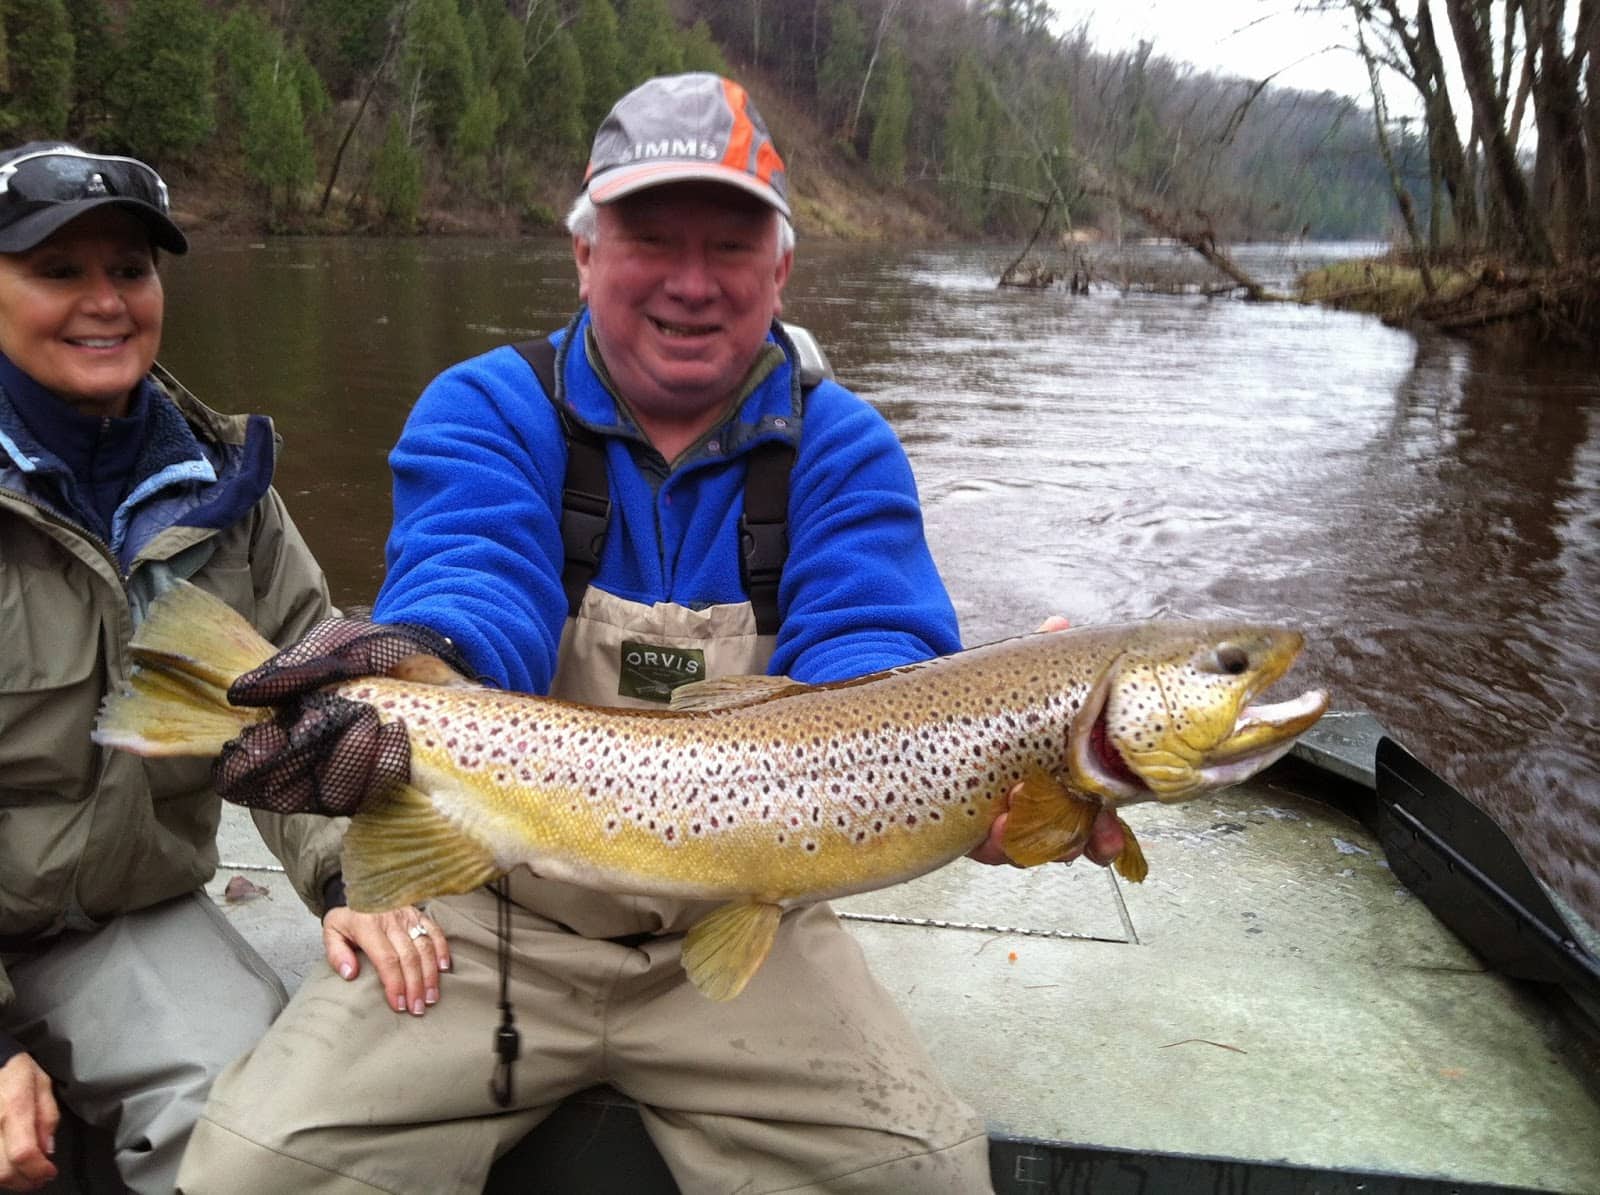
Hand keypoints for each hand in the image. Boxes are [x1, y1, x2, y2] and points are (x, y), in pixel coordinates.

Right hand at [0, 1054, 57, 1190]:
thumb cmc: (13, 1070)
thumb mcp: (41, 1083)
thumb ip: (47, 1116)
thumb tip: (47, 1149)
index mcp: (14, 1107)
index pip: (24, 1153)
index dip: (39, 1170)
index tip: (50, 1172)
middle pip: (4, 1171)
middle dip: (27, 1181)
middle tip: (40, 1177)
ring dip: (10, 1180)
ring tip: (25, 1173)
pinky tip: (8, 1164)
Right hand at [213, 616, 465, 815]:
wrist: (425, 649)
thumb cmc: (365, 650)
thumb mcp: (328, 646)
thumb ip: (291, 669)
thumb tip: (241, 693)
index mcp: (282, 736)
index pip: (243, 774)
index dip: (246, 767)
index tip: (267, 739)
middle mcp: (311, 767)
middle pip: (288, 794)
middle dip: (302, 759)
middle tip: (322, 717)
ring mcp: (351, 780)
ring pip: (337, 797)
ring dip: (349, 760)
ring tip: (368, 718)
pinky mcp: (389, 783)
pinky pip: (381, 792)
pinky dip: (386, 763)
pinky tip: (395, 729)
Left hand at [323, 906, 451, 1016]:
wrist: (360, 888)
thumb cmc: (346, 917)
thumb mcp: (331, 932)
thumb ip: (337, 954)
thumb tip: (350, 974)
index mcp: (368, 926)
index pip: (386, 959)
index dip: (395, 983)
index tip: (399, 1005)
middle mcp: (391, 920)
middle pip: (409, 957)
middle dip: (415, 985)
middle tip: (417, 1008)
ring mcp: (408, 916)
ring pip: (425, 946)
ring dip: (430, 974)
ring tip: (430, 997)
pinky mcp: (419, 913)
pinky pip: (435, 931)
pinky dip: (442, 949)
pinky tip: (443, 969)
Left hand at [969, 613, 1119, 866]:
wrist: (923, 713)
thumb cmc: (983, 702)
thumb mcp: (1013, 679)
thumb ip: (1038, 655)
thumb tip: (1059, 623)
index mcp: (1053, 778)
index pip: (1088, 814)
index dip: (1103, 831)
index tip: (1111, 833)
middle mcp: (1029, 806)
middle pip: (1064, 841)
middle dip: (1080, 844)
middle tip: (1091, 838)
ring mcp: (996, 820)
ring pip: (1025, 848)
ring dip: (1032, 839)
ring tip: (1028, 813)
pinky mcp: (962, 828)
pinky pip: (983, 849)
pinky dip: (993, 842)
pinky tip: (995, 825)